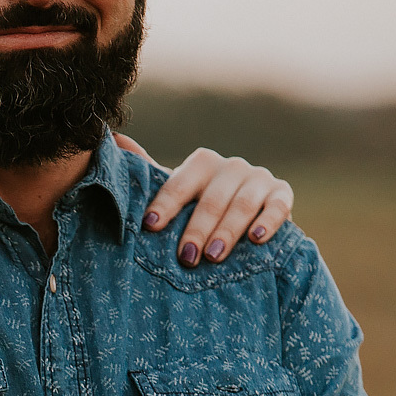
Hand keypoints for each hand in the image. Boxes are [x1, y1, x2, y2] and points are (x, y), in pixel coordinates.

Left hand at [114, 137, 293, 267]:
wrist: (247, 217)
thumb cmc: (200, 208)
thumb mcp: (176, 194)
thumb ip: (148, 172)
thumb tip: (114, 139)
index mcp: (202, 164)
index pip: (180, 183)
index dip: (165, 205)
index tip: (150, 227)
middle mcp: (231, 167)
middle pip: (212, 198)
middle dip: (197, 229)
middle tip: (186, 257)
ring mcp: (258, 179)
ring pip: (243, 204)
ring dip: (227, 232)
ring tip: (213, 257)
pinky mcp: (282, 195)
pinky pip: (278, 206)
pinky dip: (269, 221)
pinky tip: (257, 239)